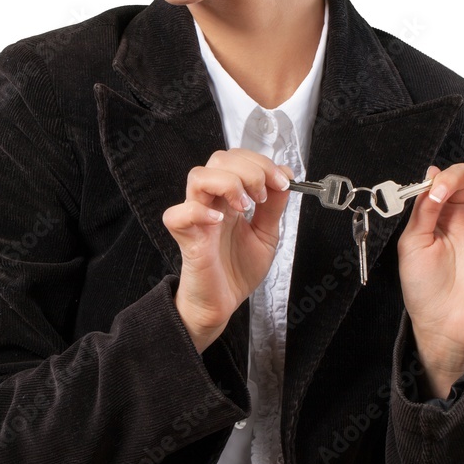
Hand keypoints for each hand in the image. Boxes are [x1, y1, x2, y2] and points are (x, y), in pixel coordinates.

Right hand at [162, 149, 293, 351]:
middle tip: (263, 194)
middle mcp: (211, 201)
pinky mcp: (185, 237)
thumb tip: (285, 175)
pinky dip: (198, 211)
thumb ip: (274, 206)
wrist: (222, 304)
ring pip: (198, 176)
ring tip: (245, 206)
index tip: (283, 181)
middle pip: (219, 159)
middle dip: (249, 169)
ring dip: (228, 183)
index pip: (238, 159)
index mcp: (229, 198)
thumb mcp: (266, 234)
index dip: (261, 163)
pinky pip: (178, 214)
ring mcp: (196, 217)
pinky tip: (218, 221)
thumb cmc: (237, 271)